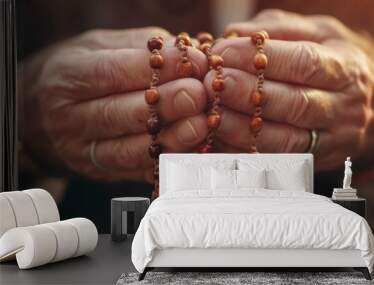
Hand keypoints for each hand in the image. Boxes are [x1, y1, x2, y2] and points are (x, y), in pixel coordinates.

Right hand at [20, 27, 207, 181]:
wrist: (42, 110)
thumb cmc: (83, 71)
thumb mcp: (102, 47)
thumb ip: (143, 50)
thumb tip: (191, 58)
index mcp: (69, 76)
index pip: (113, 73)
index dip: (157, 69)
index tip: (193, 64)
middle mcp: (70, 117)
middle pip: (120, 114)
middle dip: (165, 106)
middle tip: (199, 97)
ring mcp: (82, 150)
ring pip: (128, 149)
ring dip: (169, 139)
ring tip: (201, 126)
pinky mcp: (98, 171)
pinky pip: (135, 171)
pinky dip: (164, 162)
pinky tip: (189, 151)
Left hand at [205, 9, 373, 170]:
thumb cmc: (336, 63)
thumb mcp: (319, 34)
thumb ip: (280, 30)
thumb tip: (235, 33)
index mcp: (346, 69)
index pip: (303, 64)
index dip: (261, 60)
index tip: (224, 54)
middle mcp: (344, 107)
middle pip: (294, 105)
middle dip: (248, 95)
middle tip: (213, 85)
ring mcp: (333, 139)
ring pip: (285, 139)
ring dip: (243, 129)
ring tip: (212, 114)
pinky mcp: (316, 160)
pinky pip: (277, 160)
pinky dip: (247, 151)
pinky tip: (222, 138)